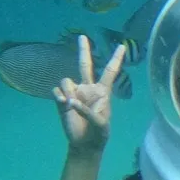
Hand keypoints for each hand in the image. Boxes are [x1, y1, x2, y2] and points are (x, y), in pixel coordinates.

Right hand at [53, 37, 126, 154]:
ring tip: (71, 105)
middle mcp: (88, 88)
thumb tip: (71, 101)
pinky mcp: (61, 99)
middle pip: (85, 65)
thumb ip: (88, 111)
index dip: (115, 59)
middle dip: (84, 50)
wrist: (84, 143)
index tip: (123, 46)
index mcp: (103, 91)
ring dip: (68, 92)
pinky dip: (59, 98)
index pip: (109, 72)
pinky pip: (56, 92)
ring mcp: (74, 92)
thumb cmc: (99, 132)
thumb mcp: (100, 124)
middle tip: (82, 36)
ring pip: (66, 81)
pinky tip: (64, 106)